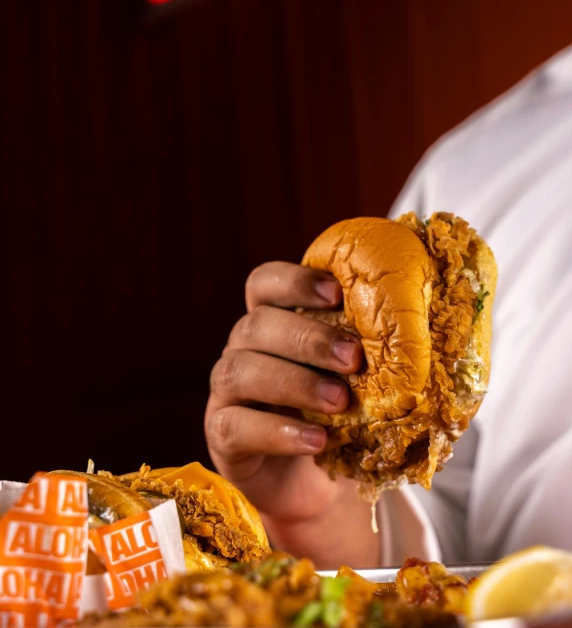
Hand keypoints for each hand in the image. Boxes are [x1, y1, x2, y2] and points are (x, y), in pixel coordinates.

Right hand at [205, 262, 378, 568]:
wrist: (316, 485)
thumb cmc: (341, 420)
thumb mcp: (360, 378)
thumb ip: (379, 346)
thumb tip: (440, 315)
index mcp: (274, 322)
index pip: (265, 283)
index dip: (295, 280)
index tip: (337, 294)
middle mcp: (243, 349)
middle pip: (256, 324)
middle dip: (307, 338)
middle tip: (354, 359)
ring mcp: (227, 392)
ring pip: (241, 371)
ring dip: (295, 383)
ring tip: (340, 402)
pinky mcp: (222, 434)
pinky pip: (236, 424)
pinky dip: (278, 431)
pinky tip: (317, 440)